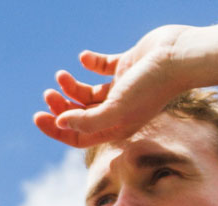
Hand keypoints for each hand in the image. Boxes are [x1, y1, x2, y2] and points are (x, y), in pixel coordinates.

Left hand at [34, 25, 197, 147]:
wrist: (180, 57)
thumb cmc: (151, 87)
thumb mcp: (117, 110)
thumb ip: (88, 121)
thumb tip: (60, 124)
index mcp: (116, 128)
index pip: (78, 136)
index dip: (56, 130)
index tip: (38, 116)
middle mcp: (118, 112)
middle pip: (80, 115)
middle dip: (60, 107)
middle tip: (47, 94)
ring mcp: (122, 89)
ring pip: (87, 93)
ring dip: (70, 86)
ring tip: (61, 75)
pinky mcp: (126, 66)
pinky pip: (102, 66)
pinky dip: (90, 63)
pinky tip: (84, 58)